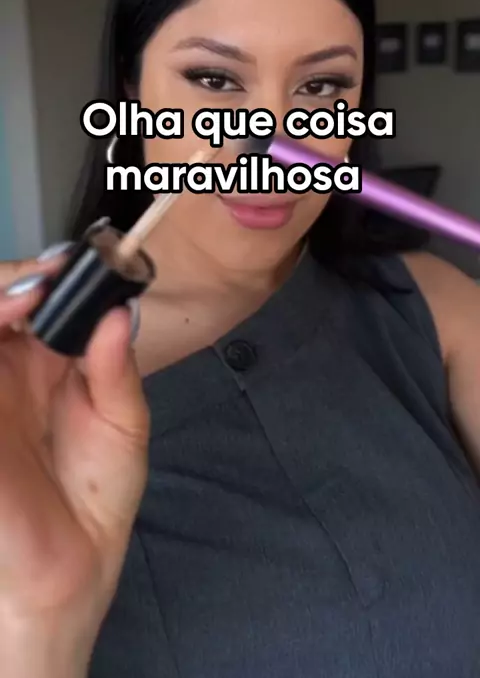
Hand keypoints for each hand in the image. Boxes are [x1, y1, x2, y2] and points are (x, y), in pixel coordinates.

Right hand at [0, 251, 149, 677]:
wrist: (64, 578)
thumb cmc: (91, 504)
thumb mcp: (123, 428)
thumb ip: (116, 370)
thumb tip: (120, 315)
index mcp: (46, 365)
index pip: (34, 300)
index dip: (45, 278)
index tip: (68, 269)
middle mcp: (7, 373)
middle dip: (11, 283)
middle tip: (39, 285)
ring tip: (23, 301)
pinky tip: (6, 325)